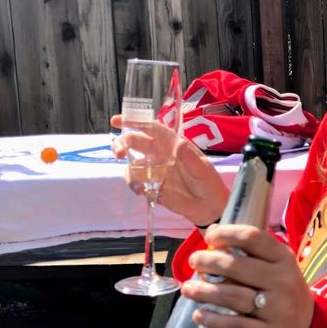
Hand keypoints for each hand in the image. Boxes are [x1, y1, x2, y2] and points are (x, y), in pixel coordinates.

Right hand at [111, 115, 227, 225]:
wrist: (209, 206)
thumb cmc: (208, 182)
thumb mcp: (202, 168)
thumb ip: (190, 157)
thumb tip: (179, 144)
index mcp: (172, 144)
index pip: (151, 128)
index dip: (135, 122)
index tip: (117, 121)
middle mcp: (159, 154)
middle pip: (135, 142)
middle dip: (122, 144)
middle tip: (119, 152)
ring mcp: (154, 170)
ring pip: (132, 163)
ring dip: (128, 171)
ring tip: (137, 184)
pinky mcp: (151, 186)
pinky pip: (136, 182)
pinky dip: (134, 185)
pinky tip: (142, 191)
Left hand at [179, 223, 314, 327]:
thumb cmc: (284, 292)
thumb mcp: (279, 268)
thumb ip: (252, 253)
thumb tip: (213, 231)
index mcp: (284, 259)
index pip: (253, 238)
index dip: (227, 234)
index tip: (209, 236)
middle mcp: (282, 281)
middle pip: (238, 266)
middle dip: (209, 262)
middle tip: (194, 262)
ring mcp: (277, 309)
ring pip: (234, 296)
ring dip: (205, 291)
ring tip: (187, 289)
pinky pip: (236, 325)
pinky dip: (214, 320)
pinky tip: (199, 314)